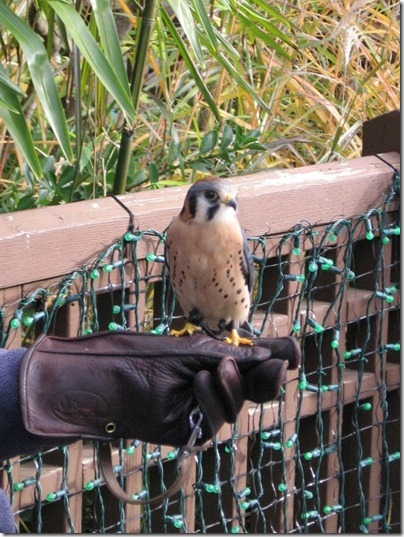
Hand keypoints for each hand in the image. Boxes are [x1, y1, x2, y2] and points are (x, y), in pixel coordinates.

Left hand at [20, 331, 299, 447]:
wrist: (104, 378)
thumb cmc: (144, 356)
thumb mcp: (196, 351)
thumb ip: (239, 357)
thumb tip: (281, 355)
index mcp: (215, 360)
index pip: (255, 362)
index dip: (276, 358)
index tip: (293, 352)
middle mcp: (213, 385)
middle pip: (256, 387)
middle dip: (267, 377)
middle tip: (277, 367)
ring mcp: (203, 409)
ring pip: (239, 405)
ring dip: (232, 386)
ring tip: (214, 368)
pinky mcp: (191, 430)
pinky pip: (217, 420)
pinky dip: (212, 400)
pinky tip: (199, 381)